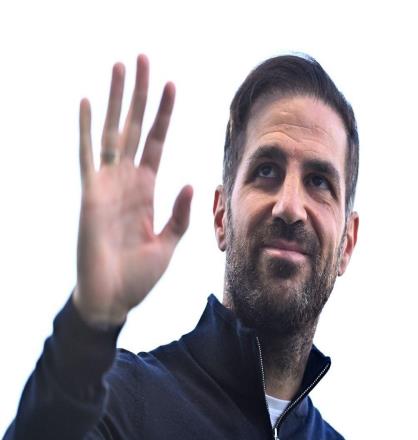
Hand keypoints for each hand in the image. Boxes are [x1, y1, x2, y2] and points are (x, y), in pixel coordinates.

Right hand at [73, 55, 191, 326]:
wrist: (113, 299)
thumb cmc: (139, 275)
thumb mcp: (169, 244)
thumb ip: (180, 214)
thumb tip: (192, 183)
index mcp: (147, 190)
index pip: (157, 141)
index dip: (164, 114)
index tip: (172, 84)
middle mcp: (128, 180)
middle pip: (135, 126)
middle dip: (141, 93)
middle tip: (144, 58)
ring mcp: (108, 185)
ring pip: (113, 131)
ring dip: (116, 99)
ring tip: (120, 66)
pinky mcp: (91, 195)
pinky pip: (88, 156)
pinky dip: (86, 129)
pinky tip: (87, 102)